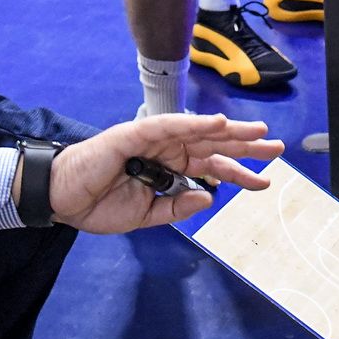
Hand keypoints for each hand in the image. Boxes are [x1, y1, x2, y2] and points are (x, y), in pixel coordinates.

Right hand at [47, 113, 284, 233]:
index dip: (239, 173)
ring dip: (228, 130)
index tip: (265, 181)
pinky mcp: (134, 134)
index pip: (211, 167)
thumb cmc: (98, 203)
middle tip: (276, 147)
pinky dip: (193, 123)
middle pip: (213, 144)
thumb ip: (177, 207)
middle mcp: (165, 150)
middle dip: (245, 146)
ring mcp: (151, 140)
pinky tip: (217, 123)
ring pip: (198, 131)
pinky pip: (169, 126)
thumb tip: (209, 196)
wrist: (62, 199)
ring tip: (257, 132)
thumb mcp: (146, 215)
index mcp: (168, 168)